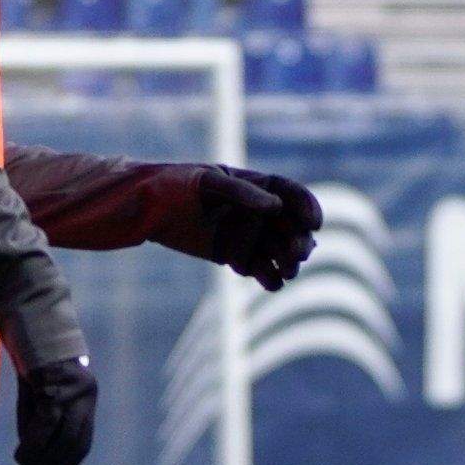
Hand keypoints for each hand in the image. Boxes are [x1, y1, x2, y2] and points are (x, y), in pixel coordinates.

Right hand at [11, 354, 98, 464]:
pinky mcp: (55, 385)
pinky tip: (20, 458)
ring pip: (62, 438)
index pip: (81, 445)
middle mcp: (86, 397)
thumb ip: (40, 426)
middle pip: (74, 446)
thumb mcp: (38, 398)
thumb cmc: (31, 360)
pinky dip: (33, 445)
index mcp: (87, 401)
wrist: (30, 318)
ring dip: (42, 463)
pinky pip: (46, 423)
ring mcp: (73, 392)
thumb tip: (33, 460)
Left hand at [174, 167, 322, 288]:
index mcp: (258, 185)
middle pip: (293, 228)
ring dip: (289, 263)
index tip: (315, 224)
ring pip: (282, 252)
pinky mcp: (237, 257)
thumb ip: (241, 192)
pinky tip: (271, 283)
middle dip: (300, 242)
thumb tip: (275, 207)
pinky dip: (271, 279)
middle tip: (297, 254)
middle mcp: (260, 212)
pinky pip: (263, 271)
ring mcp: (250, 236)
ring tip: (287, 271)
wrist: (149, 210)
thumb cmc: (177, 185)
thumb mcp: (208, 181)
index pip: (293, 195)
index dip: (309, 208)